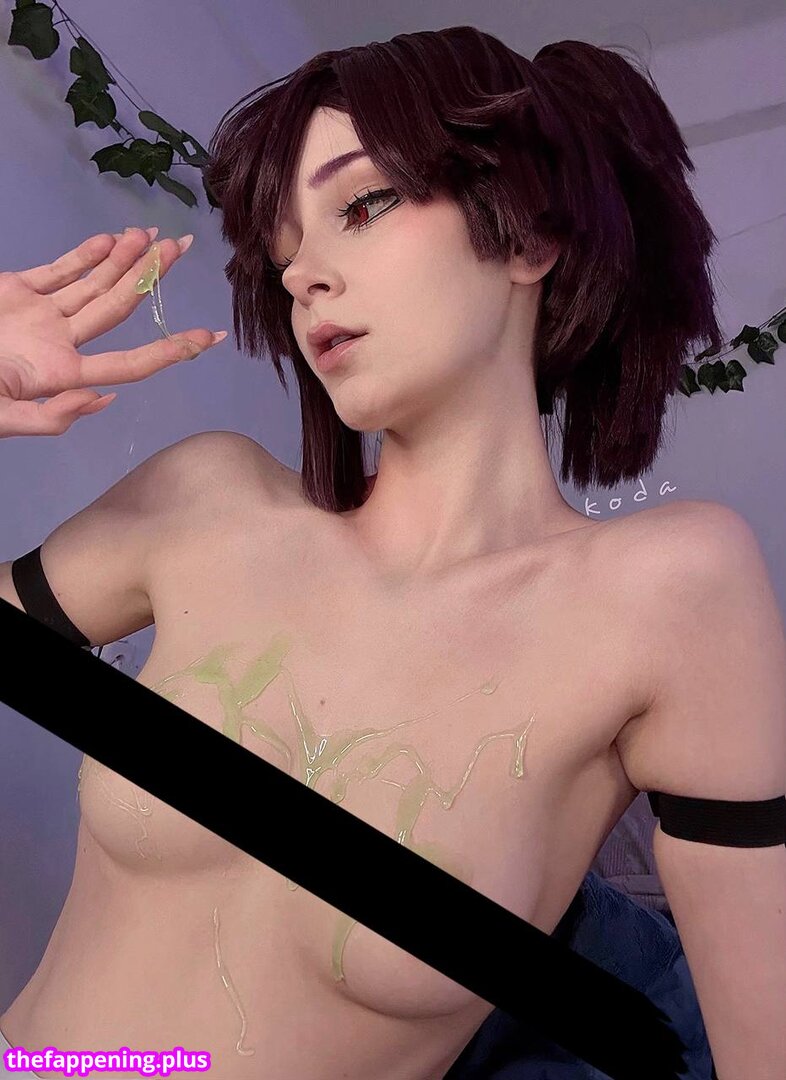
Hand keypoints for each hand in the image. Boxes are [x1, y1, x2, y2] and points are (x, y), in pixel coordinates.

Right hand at [0, 227, 224, 436]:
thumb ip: (50, 417)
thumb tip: (105, 398)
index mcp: (60, 375)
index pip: (130, 363)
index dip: (172, 350)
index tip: (209, 338)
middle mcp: (59, 344)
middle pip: (119, 309)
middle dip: (152, 278)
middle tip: (184, 248)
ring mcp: (40, 316)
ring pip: (93, 284)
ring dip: (124, 260)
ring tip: (156, 236)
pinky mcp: (15, 291)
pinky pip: (58, 271)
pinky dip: (84, 255)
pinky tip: (113, 241)